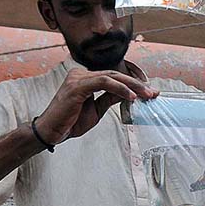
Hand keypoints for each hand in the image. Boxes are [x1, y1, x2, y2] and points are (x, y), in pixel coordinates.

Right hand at [35, 69, 158, 144]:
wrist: (51, 132)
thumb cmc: (70, 121)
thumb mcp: (96, 109)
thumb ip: (110, 98)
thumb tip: (128, 94)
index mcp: (85, 78)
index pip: (114, 77)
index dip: (133, 84)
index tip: (149, 91)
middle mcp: (81, 74)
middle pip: (115, 75)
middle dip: (137, 84)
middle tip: (153, 92)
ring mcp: (78, 78)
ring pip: (112, 76)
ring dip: (132, 86)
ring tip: (146, 94)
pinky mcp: (77, 86)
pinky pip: (104, 82)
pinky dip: (120, 89)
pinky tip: (132, 97)